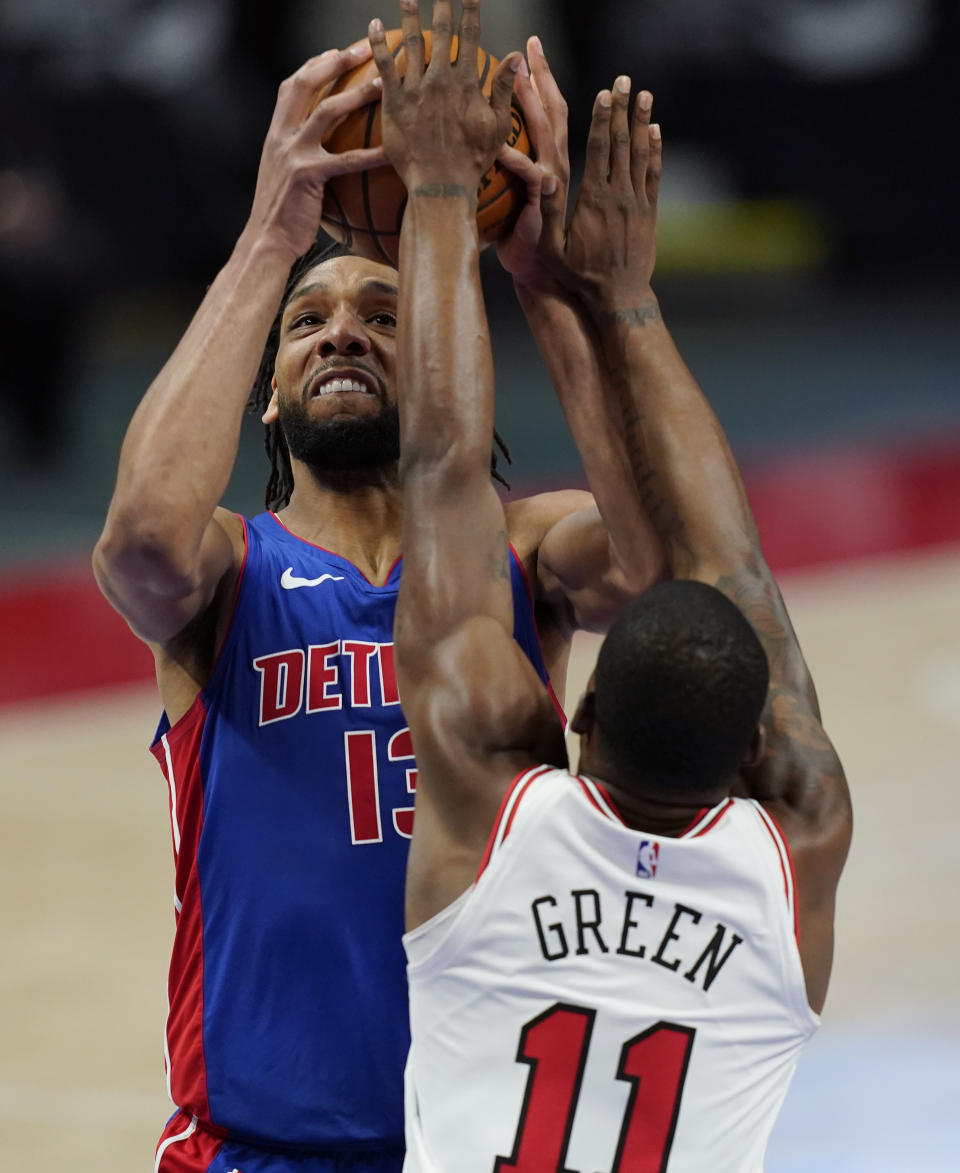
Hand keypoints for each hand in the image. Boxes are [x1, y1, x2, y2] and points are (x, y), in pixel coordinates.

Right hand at [245, 47, 386, 258]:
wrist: (266, 241)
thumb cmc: (281, 214)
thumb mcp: (284, 175)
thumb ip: (298, 154)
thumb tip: (323, 149)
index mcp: (275, 133)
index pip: (291, 85)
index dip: (314, 64)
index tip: (337, 52)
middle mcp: (281, 136)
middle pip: (307, 83)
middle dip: (335, 61)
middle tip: (365, 51)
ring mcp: (292, 153)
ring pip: (327, 111)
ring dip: (357, 94)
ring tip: (384, 85)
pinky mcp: (308, 175)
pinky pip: (346, 160)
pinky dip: (371, 154)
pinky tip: (392, 151)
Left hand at [369, 0, 520, 193]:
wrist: (440, 186)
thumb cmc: (471, 162)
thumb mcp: (498, 127)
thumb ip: (505, 89)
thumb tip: (516, 56)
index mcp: (467, 83)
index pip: (470, 36)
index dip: (470, 9)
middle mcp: (440, 80)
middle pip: (440, 31)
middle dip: (441, 3)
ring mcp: (416, 89)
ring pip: (411, 41)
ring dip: (409, 14)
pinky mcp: (394, 103)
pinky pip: (384, 66)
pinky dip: (378, 43)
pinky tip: (374, 24)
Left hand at [496, 36, 568, 287]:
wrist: (539, 270)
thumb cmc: (522, 235)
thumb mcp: (516, 194)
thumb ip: (508, 167)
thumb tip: (483, 144)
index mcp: (551, 157)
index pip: (549, 108)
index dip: (542, 77)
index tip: (531, 47)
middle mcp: (555, 162)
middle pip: (552, 108)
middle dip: (543, 74)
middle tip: (532, 43)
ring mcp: (551, 178)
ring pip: (546, 130)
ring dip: (536, 101)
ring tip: (525, 74)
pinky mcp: (540, 200)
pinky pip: (527, 172)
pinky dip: (514, 156)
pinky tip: (500, 142)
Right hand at [561, 79, 661, 314]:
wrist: (619, 297)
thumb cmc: (579, 275)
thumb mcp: (553, 250)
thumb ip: (549, 212)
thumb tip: (545, 176)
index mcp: (593, 199)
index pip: (598, 149)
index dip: (601, 118)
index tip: (604, 94)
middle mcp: (618, 194)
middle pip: (621, 142)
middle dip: (622, 109)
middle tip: (625, 80)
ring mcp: (637, 202)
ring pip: (641, 153)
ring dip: (642, 121)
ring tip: (644, 95)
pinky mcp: (650, 212)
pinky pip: (654, 174)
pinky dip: (655, 150)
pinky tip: (656, 131)